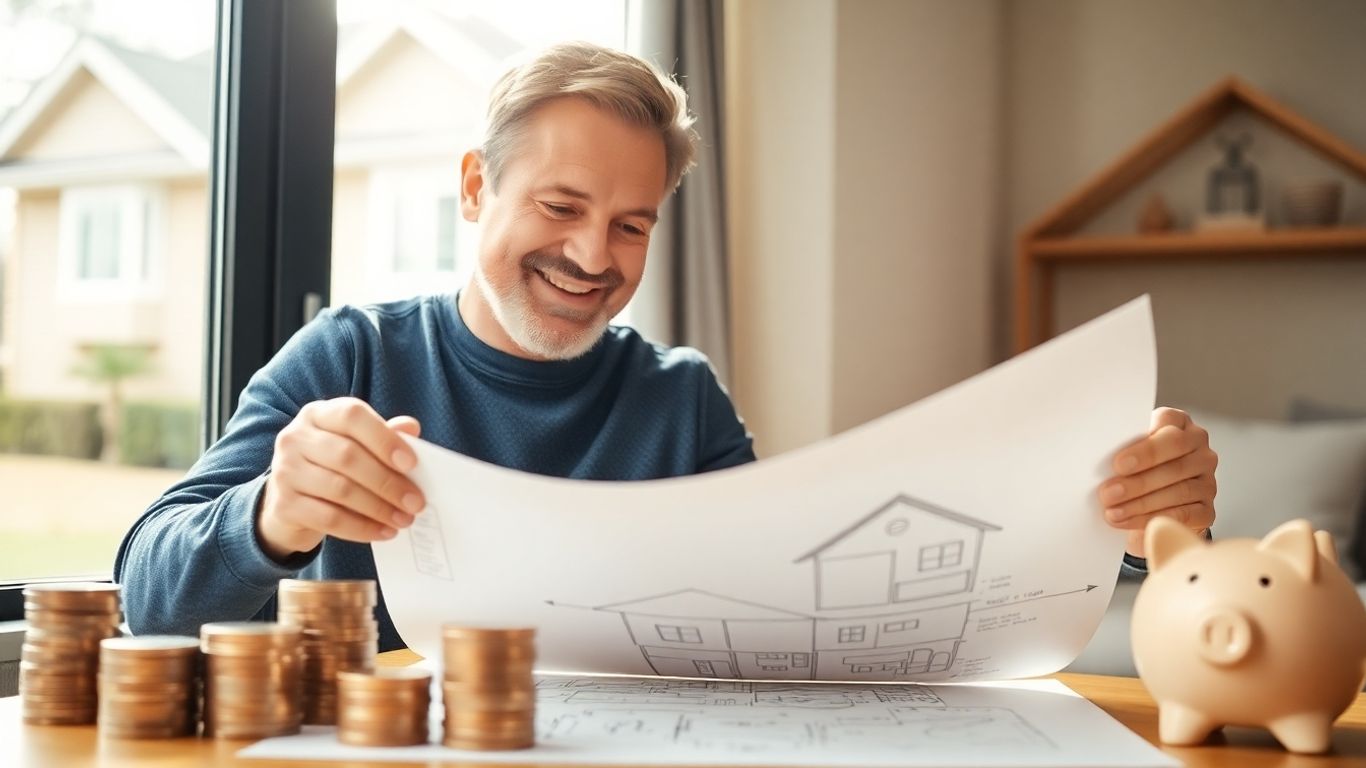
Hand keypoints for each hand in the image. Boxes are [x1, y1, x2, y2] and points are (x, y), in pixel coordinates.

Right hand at [257, 397, 423, 560]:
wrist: (292, 502)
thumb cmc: (333, 467)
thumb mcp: (355, 445)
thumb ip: (383, 435)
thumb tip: (411, 428)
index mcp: (318, 414)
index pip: (352, 416)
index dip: (384, 438)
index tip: (412, 463)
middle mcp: (295, 437)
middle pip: (347, 456)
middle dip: (387, 482)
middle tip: (416, 502)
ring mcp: (285, 471)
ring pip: (340, 489)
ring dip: (379, 508)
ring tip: (404, 519)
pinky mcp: (284, 505)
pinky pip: (329, 519)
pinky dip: (361, 528)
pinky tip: (384, 532)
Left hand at [1099, 407, 1216, 557]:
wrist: (1149, 505)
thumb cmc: (1134, 469)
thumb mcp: (1127, 453)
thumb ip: (1122, 449)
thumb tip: (1100, 465)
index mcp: (1180, 425)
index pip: (1170, 425)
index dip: (1145, 448)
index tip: (1118, 464)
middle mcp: (1200, 450)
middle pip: (1174, 462)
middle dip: (1138, 480)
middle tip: (1108, 493)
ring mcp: (1207, 480)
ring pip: (1178, 490)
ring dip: (1140, 503)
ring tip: (1112, 511)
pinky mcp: (1207, 509)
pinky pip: (1184, 514)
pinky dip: (1153, 519)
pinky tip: (1129, 521)